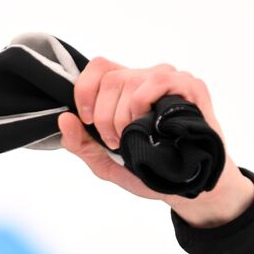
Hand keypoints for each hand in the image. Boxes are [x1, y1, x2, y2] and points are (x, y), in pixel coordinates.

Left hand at [58, 59, 253, 226]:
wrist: (185, 185)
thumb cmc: (147, 169)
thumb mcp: (104, 162)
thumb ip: (80, 144)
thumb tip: (63, 119)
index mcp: (124, 89)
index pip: (97, 68)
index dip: (84, 91)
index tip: (86, 121)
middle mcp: (145, 78)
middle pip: (110, 79)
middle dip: (104, 117)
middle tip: (115, 141)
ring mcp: (169, 79)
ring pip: (129, 80)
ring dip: (123, 116)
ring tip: (133, 138)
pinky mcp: (191, 86)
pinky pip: (158, 81)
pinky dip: (144, 103)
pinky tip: (150, 123)